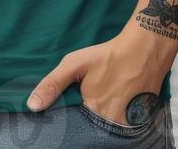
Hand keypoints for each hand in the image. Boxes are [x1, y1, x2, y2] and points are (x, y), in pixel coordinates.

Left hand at [26, 31, 171, 125]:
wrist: (145, 49)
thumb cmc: (107, 55)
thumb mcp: (75, 63)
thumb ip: (53, 84)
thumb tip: (32, 106)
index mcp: (94, 113)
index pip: (74, 127)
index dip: (70, 119)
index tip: (71, 106)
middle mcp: (112, 124)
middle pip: (91, 127)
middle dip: (86, 118)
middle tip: (89, 98)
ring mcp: (127, 125)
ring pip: (106, 127)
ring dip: (101, 118)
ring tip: (102, 98)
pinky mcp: (139, 121)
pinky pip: (122, 127)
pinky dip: (116, 117)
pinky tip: (115, 100)